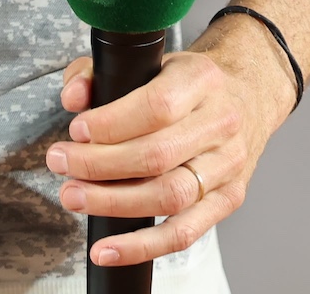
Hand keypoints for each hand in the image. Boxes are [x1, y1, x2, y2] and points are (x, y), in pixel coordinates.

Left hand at [45, 22, 293, 269]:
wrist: (248, 95)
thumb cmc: (188, 83)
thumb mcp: (150, 60)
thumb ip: (100, 73)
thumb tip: (72, 98)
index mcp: (202, 80)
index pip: (157, 107)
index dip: (111, 124)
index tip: (77, 130)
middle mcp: (222, 123)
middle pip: (157, 156)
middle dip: (99, 165)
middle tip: (61, 164)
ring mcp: (228, 166)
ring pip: (169, 197)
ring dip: (112, 203)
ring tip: (73, 196)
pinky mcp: (228, 199)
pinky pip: (184, 233)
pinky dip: (141, 246)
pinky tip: (106, 249)